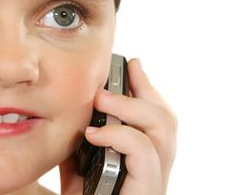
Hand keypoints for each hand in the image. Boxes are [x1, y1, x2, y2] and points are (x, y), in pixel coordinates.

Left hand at [59, 58, 176, 194]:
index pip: (157, 117)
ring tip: (102, 99)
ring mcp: (154, 182)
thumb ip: (81, 139)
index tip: (132, 63)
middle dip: (142, 92)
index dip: (148, 88)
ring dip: (132, 108)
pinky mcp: (147, 193)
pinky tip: (96, 132)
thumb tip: (79, 108)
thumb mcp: (77, 165)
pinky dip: (122, 136)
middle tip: (108, 84)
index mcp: (142, 160)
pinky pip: (145, 156)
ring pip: (164, 131)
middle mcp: (155, 170)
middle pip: (167, 120)